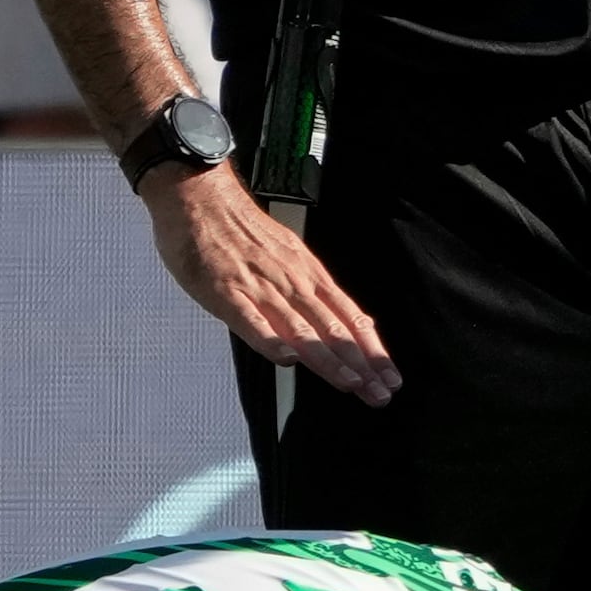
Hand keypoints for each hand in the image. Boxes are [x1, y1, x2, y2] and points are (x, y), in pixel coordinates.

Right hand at [143, 158, 401, 404]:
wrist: (202, 197)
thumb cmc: (242, 229)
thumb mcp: (290, 255)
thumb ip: (312, 290)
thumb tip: (343, 318)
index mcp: (308, 274)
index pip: (349, 317)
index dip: (371, 350)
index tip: (388, 377)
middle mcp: (292, 282)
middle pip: (333, 329)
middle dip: (361, 364)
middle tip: (380, 393)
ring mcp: (260, 287)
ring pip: (301, 329)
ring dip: (328, 359)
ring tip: (350, 383)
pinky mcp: (226, 291)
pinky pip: (251, 320)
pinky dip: (270, 341)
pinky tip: (287, 359)